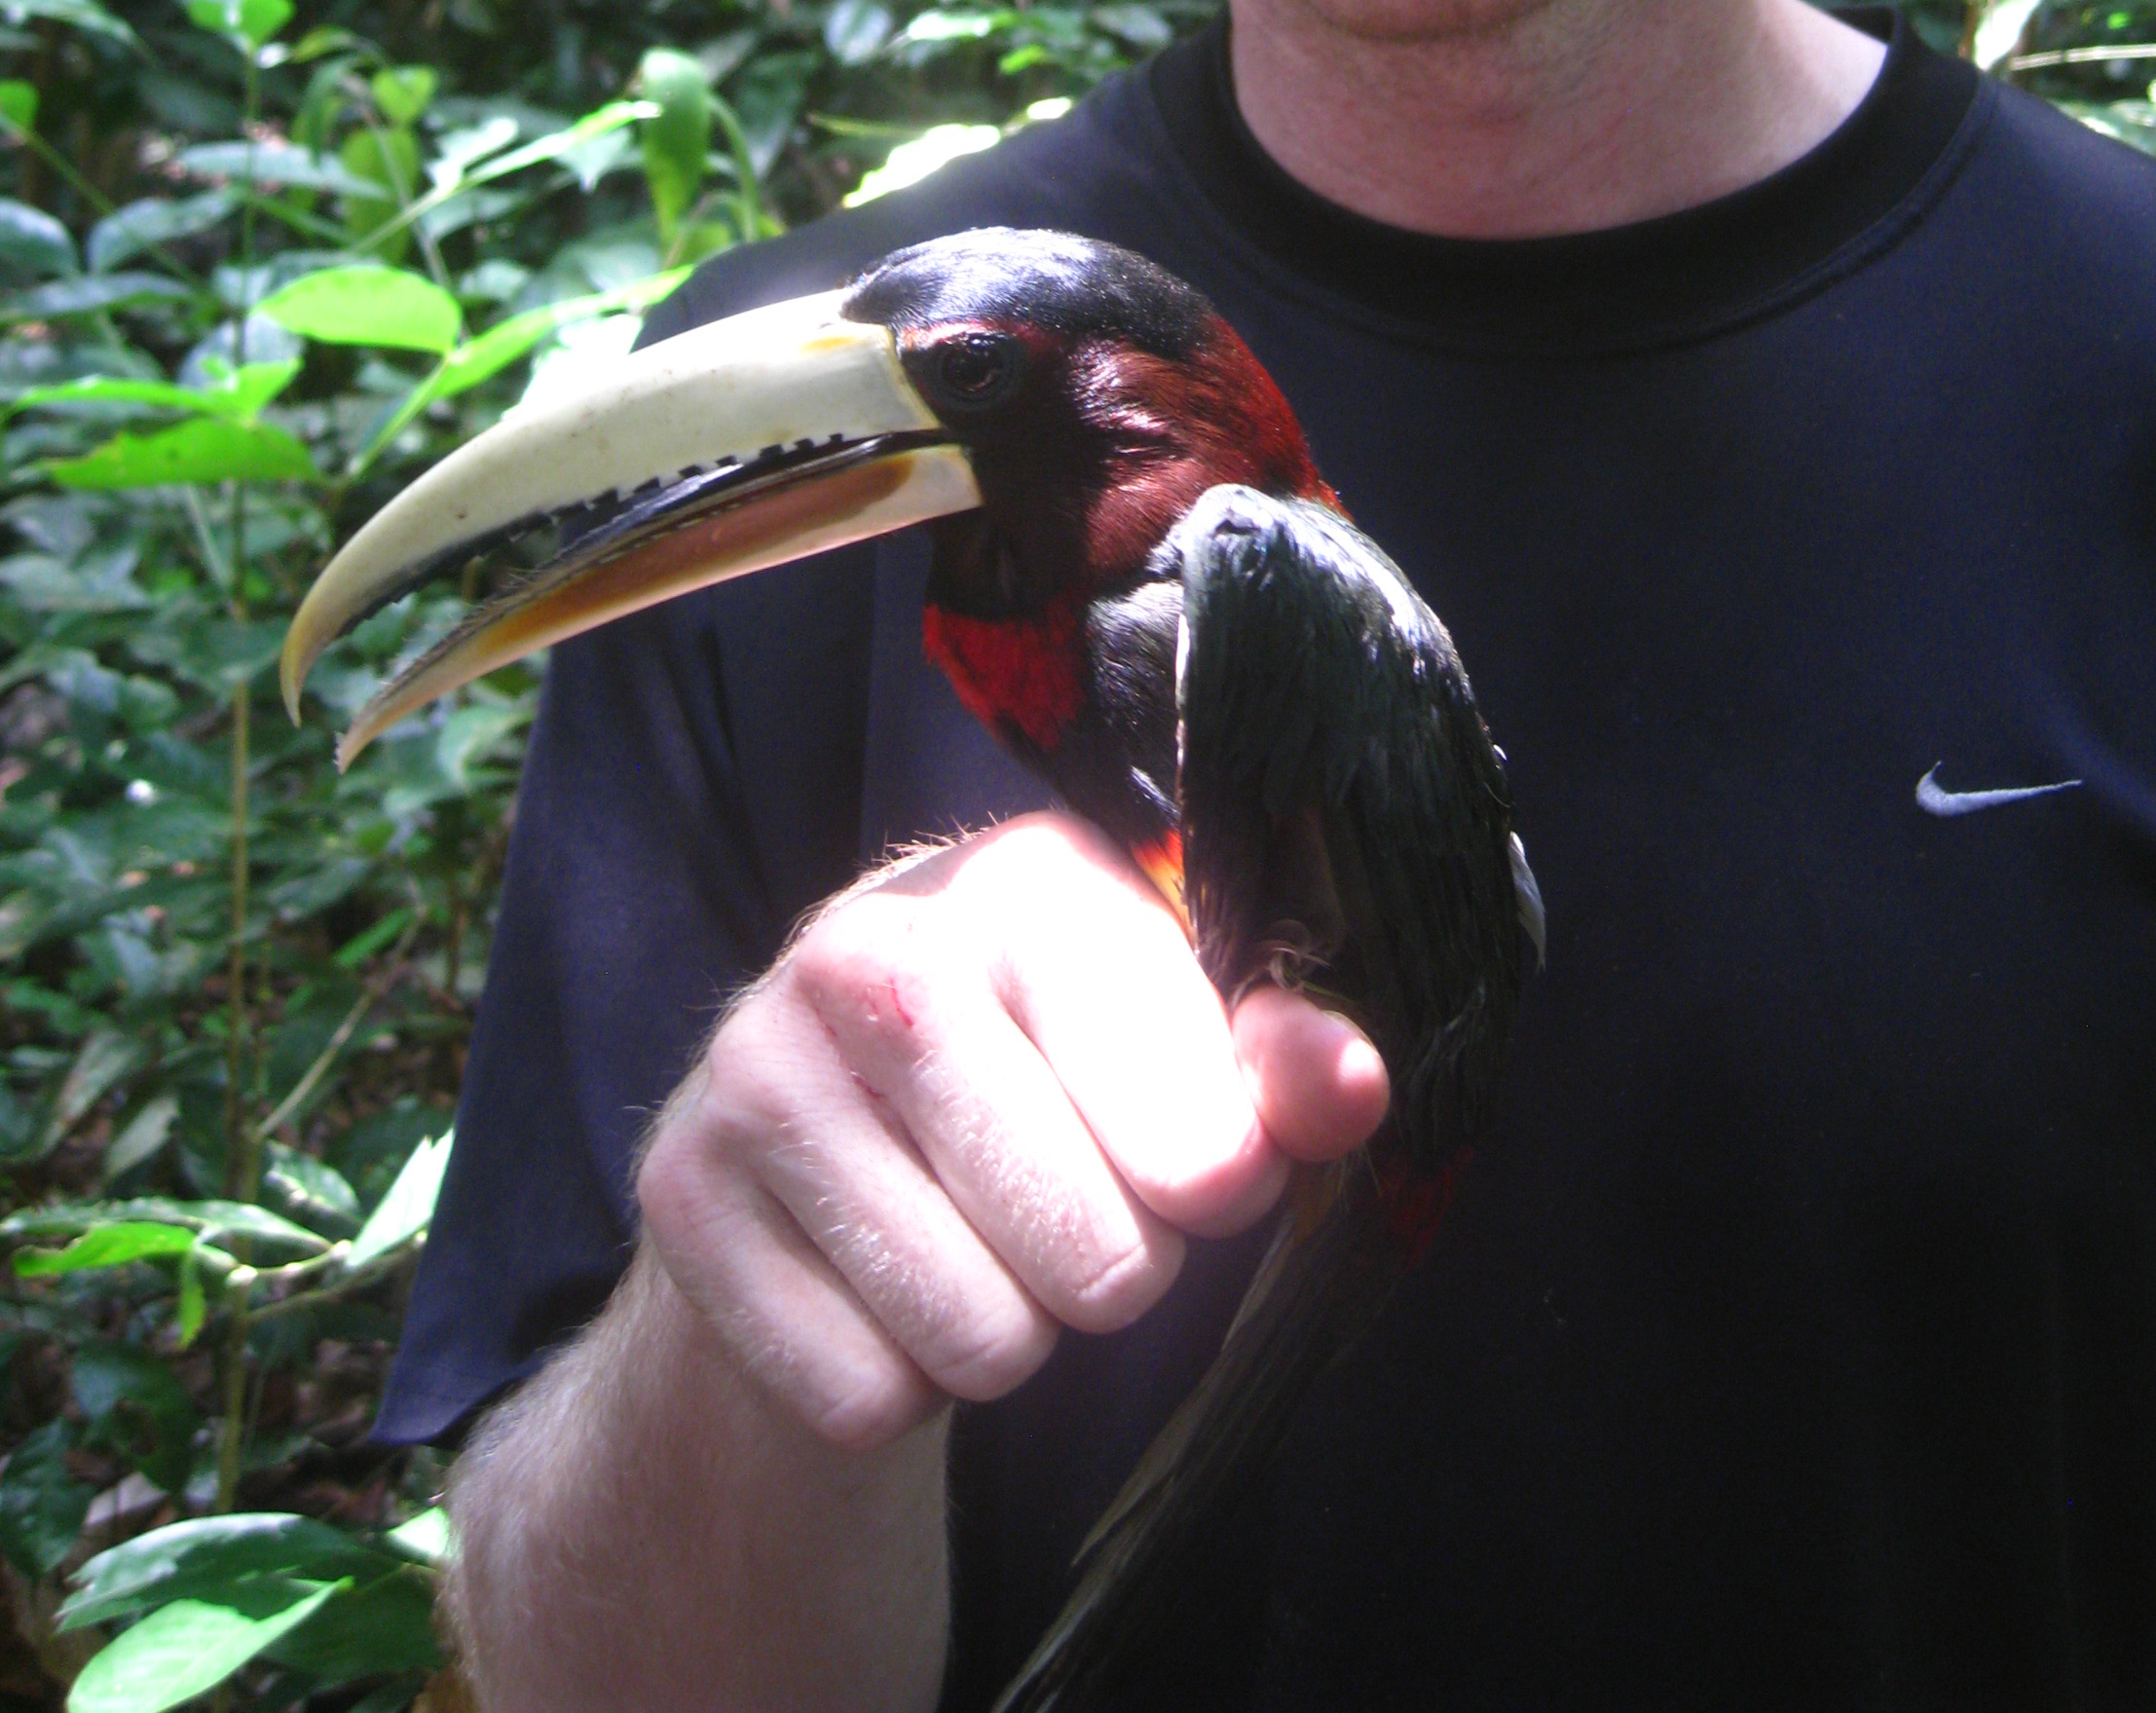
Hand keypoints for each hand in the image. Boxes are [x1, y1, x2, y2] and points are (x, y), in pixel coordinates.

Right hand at [634, 811, 1389, 1453]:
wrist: (826, 1131)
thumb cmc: (1051, 1072)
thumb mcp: (1180, 1042)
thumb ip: (1279, 1065)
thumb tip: (1353, 1083)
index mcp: (1024, 879)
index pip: (1198, 1123)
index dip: (1218, 1185)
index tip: (1200, 1168)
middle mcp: (869, 945)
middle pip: (1100, 1255)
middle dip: (1115, 1270)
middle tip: (1069, 1205)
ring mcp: (755, 1066)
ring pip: (981, 1340)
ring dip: (1009, 1331)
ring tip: (978, 1238)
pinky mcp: (679, 1193)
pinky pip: (862, 1399)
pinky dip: (895, 1382)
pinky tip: (878, 1279)